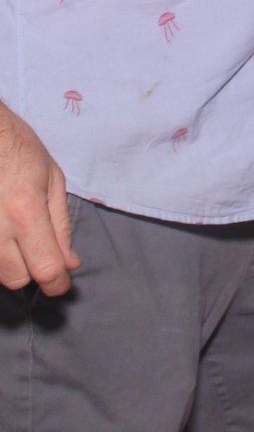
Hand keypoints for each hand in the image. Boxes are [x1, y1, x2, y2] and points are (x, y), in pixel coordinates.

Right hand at [0, 101, 79, 295]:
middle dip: (33, 270)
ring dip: (10, 263)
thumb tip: (70, 264)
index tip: (62, 281)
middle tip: (36, 245)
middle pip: (17, 279)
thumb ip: (61, 226)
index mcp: (25, 211)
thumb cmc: (18, 148)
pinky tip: (1, 227)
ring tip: (15, 231)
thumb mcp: (51, 180)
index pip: (46, 269)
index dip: (58, 283)